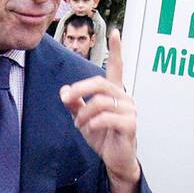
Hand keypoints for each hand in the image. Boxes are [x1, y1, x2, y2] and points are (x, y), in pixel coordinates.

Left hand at [60, 29, 140, 192]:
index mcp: (115, 93)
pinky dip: (92, 123)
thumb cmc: (103, 137)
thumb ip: (74, 103)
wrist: (115, 160)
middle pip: (100, 83)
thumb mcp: (83, 118)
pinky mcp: (130, 125)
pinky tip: (89, 129)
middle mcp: (124, 98)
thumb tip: (63, 91)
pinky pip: (106, 117)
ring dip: (83, 113)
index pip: (117, 67)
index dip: (116, 50)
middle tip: (67, 99)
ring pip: (100, 102)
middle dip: (79, 89)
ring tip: (78, 124)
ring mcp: (129, 111)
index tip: (115, 32)